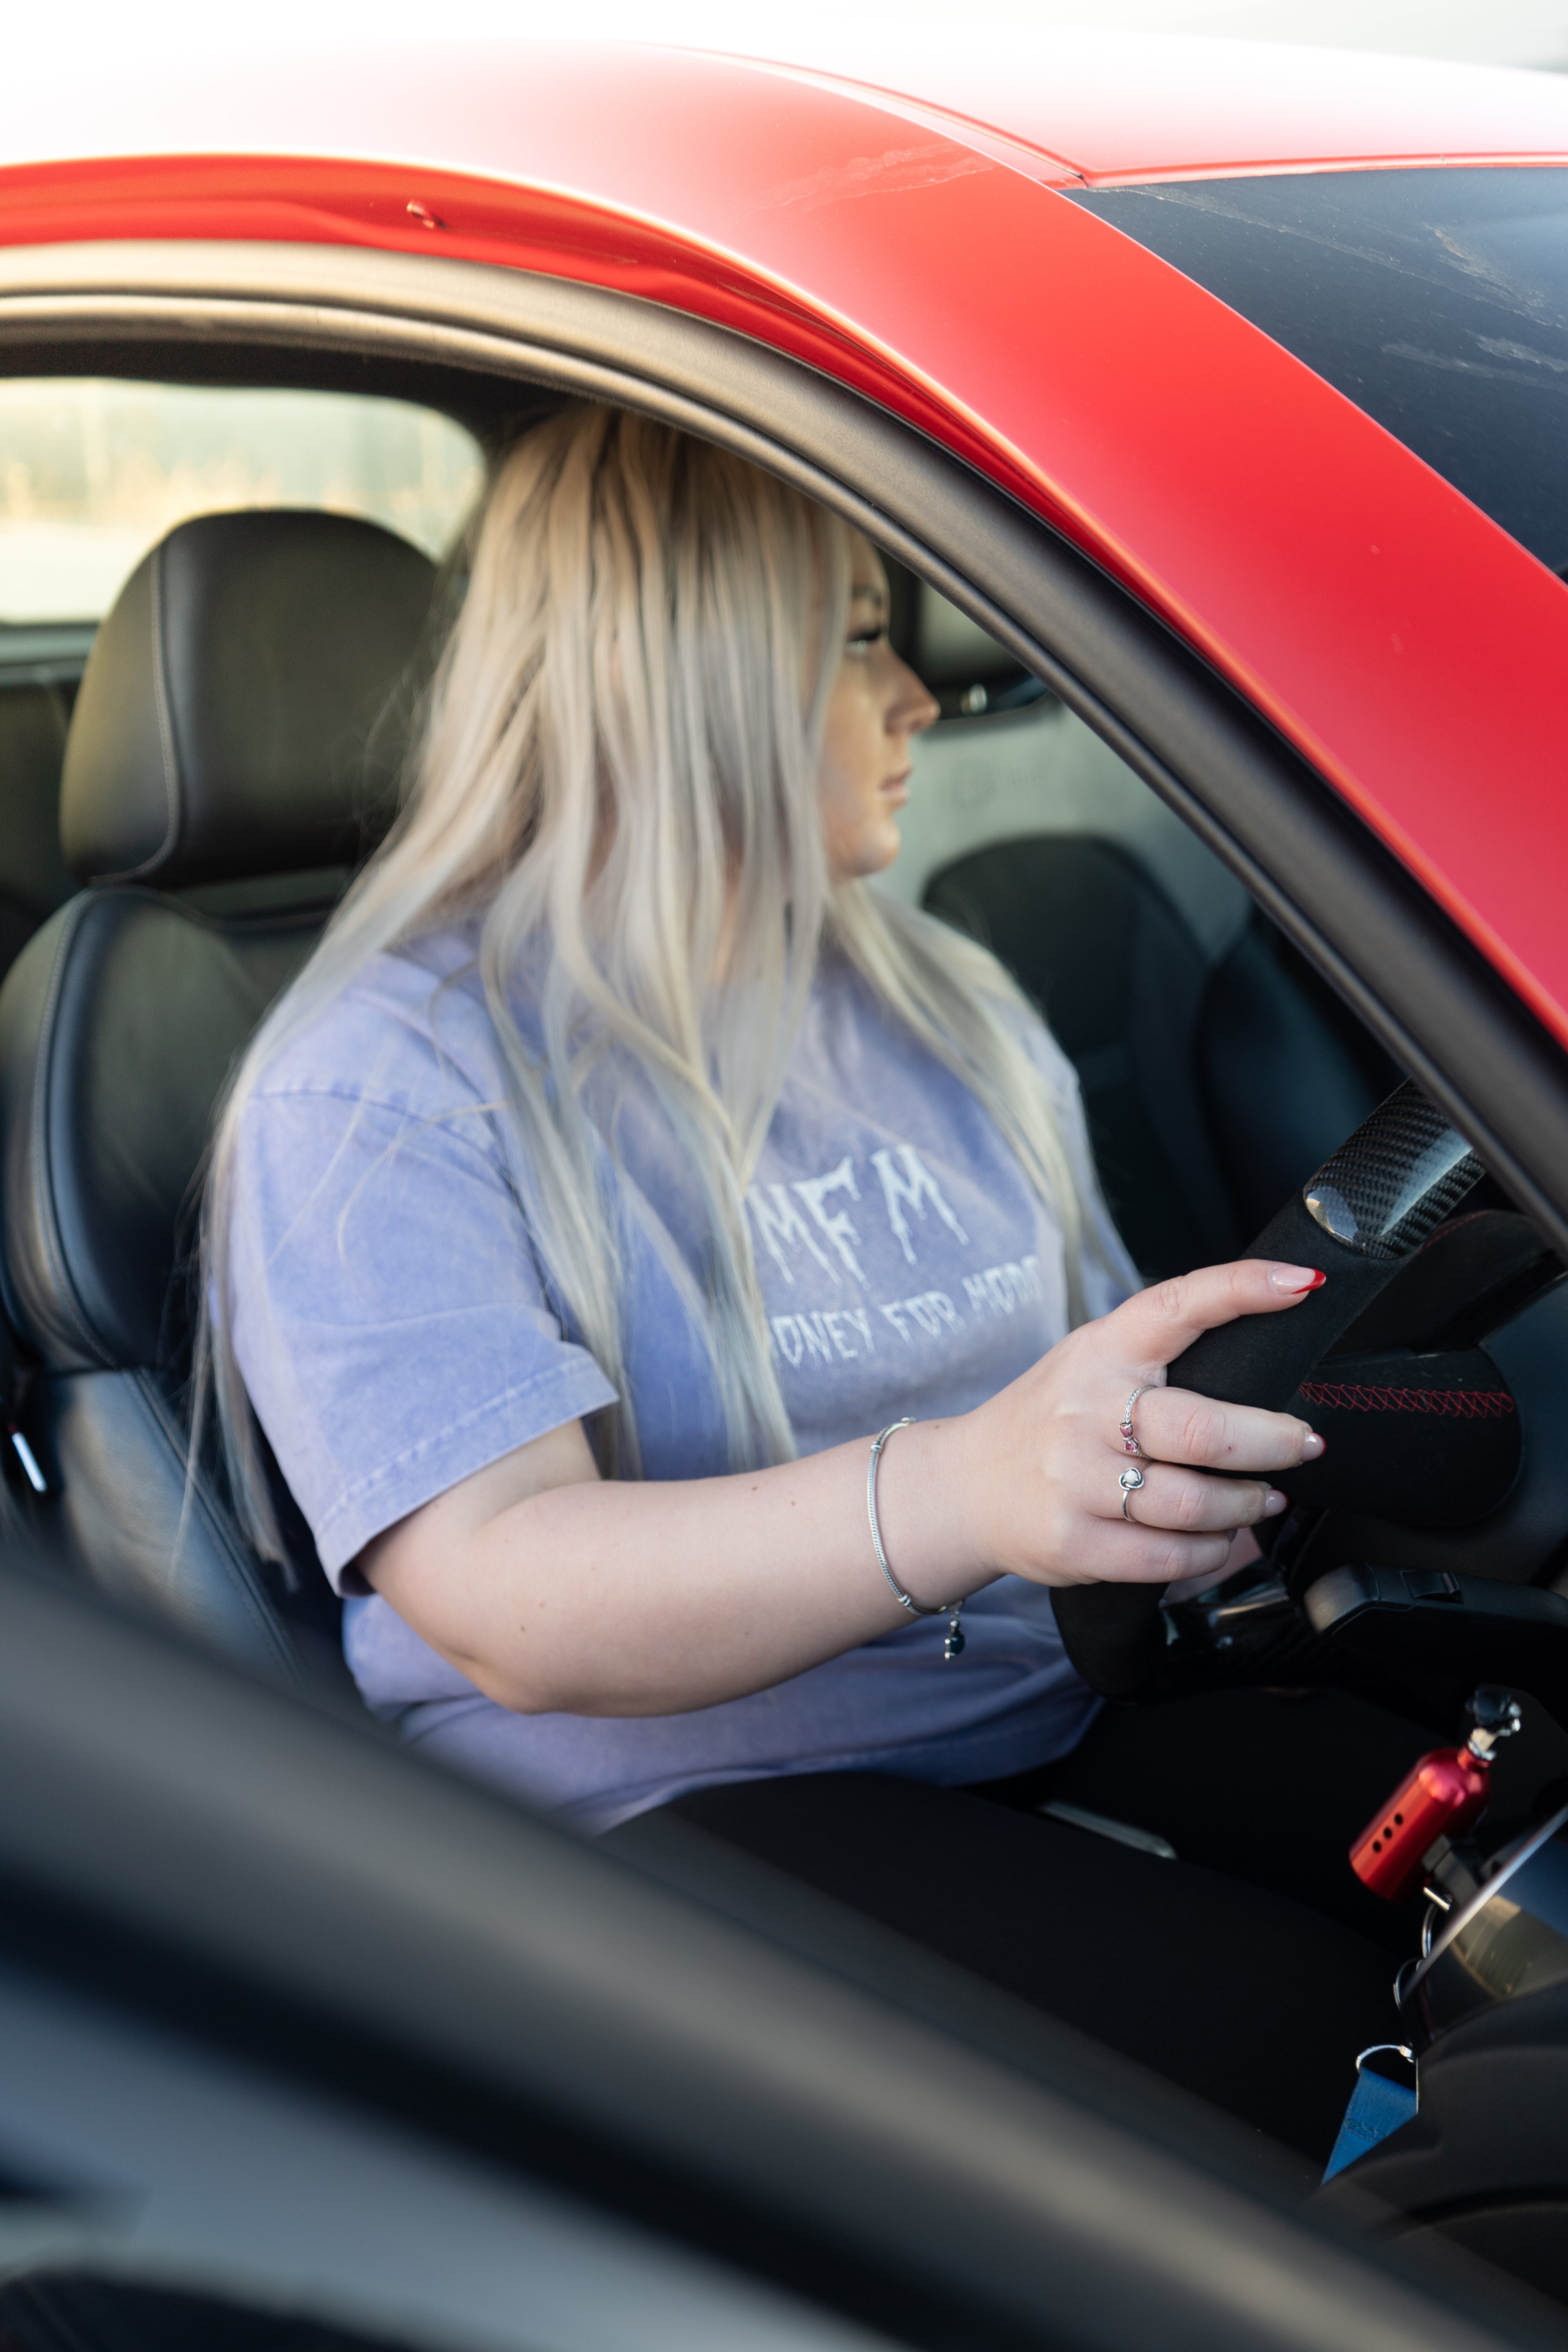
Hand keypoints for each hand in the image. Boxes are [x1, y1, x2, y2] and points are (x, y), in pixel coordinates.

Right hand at [954, 1261, 1327, 1591]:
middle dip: (1274, 1442)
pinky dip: (1211, 1551)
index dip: (1241, 1289)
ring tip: (1262, 1498)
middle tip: (1304, 1445)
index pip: (1176, 1306)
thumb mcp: (1093, 1362)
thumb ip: (1161, 1354)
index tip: (1301, 1285)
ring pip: (1195, 1504)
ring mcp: (1076, 1480)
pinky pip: (1170, 1556)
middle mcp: (1086, 1411)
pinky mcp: (1075, 1542)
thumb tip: (1268, 1357)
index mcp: (1101, 1351)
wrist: (966, 1486)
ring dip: (1247, 1505)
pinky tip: (1218, 1537)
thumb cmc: (1052, 1420)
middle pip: (1203, 1432)